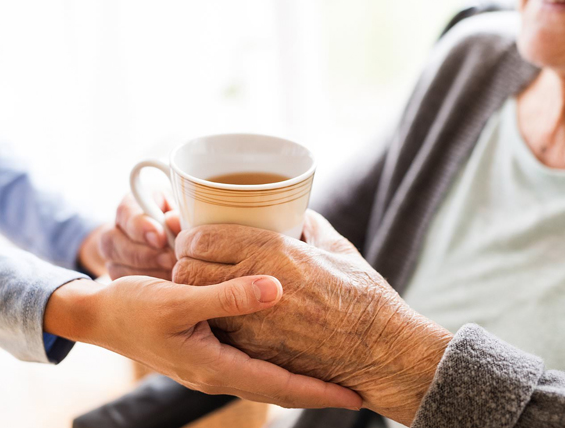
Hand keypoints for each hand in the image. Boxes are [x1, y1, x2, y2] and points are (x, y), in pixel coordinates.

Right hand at [43, 275, 361, 408]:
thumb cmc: (133, 309)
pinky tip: (289, 347)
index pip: (279, 386)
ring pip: (266, 376)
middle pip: (279, 387)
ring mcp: (212, 364)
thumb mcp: (178, 301)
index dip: (319, 392)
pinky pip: (251, 363)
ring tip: (333, 373)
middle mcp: (218, 371)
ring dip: (300, 378)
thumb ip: (227, 296)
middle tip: (358, 391)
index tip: (355, 396)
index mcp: (215, 366)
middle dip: (318, 391)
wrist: (99, 317)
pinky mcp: (206, 351)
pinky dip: (276, 362)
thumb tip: (277, 288)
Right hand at [99, 193, 180, 279]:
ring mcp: (112, 255)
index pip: (125, 212)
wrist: (172, 240)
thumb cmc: (179, 222)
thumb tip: (173, 221)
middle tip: (170, 260)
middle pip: (113, 242)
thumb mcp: (182, 212)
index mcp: (130, 206)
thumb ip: (179, 215)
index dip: (141, 227)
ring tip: (172, 273)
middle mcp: (115, 229)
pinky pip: (124, 286)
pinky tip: (165, 284)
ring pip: (116, 266)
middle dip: (144, 254)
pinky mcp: (118, 275)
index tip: (161, 238)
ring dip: (147, 272)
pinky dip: (145, 286)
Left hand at [172, 211, 452, 425]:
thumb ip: (311, 227)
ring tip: (202, 288)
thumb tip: (298, 214)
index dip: (190, 236)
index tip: (193, 237)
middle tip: (191, 261)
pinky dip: (211, 319)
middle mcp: (255, 281)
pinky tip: (221, 315)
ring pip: (195, 300)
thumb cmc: (363, 297)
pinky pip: (214, 328)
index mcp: (272, 250)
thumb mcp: (337, 249)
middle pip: (189, 268)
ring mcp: (250, 319)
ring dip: (192, 292)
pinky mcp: (253, 350)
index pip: (203, 237)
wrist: (380, 350)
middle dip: (184, 262)